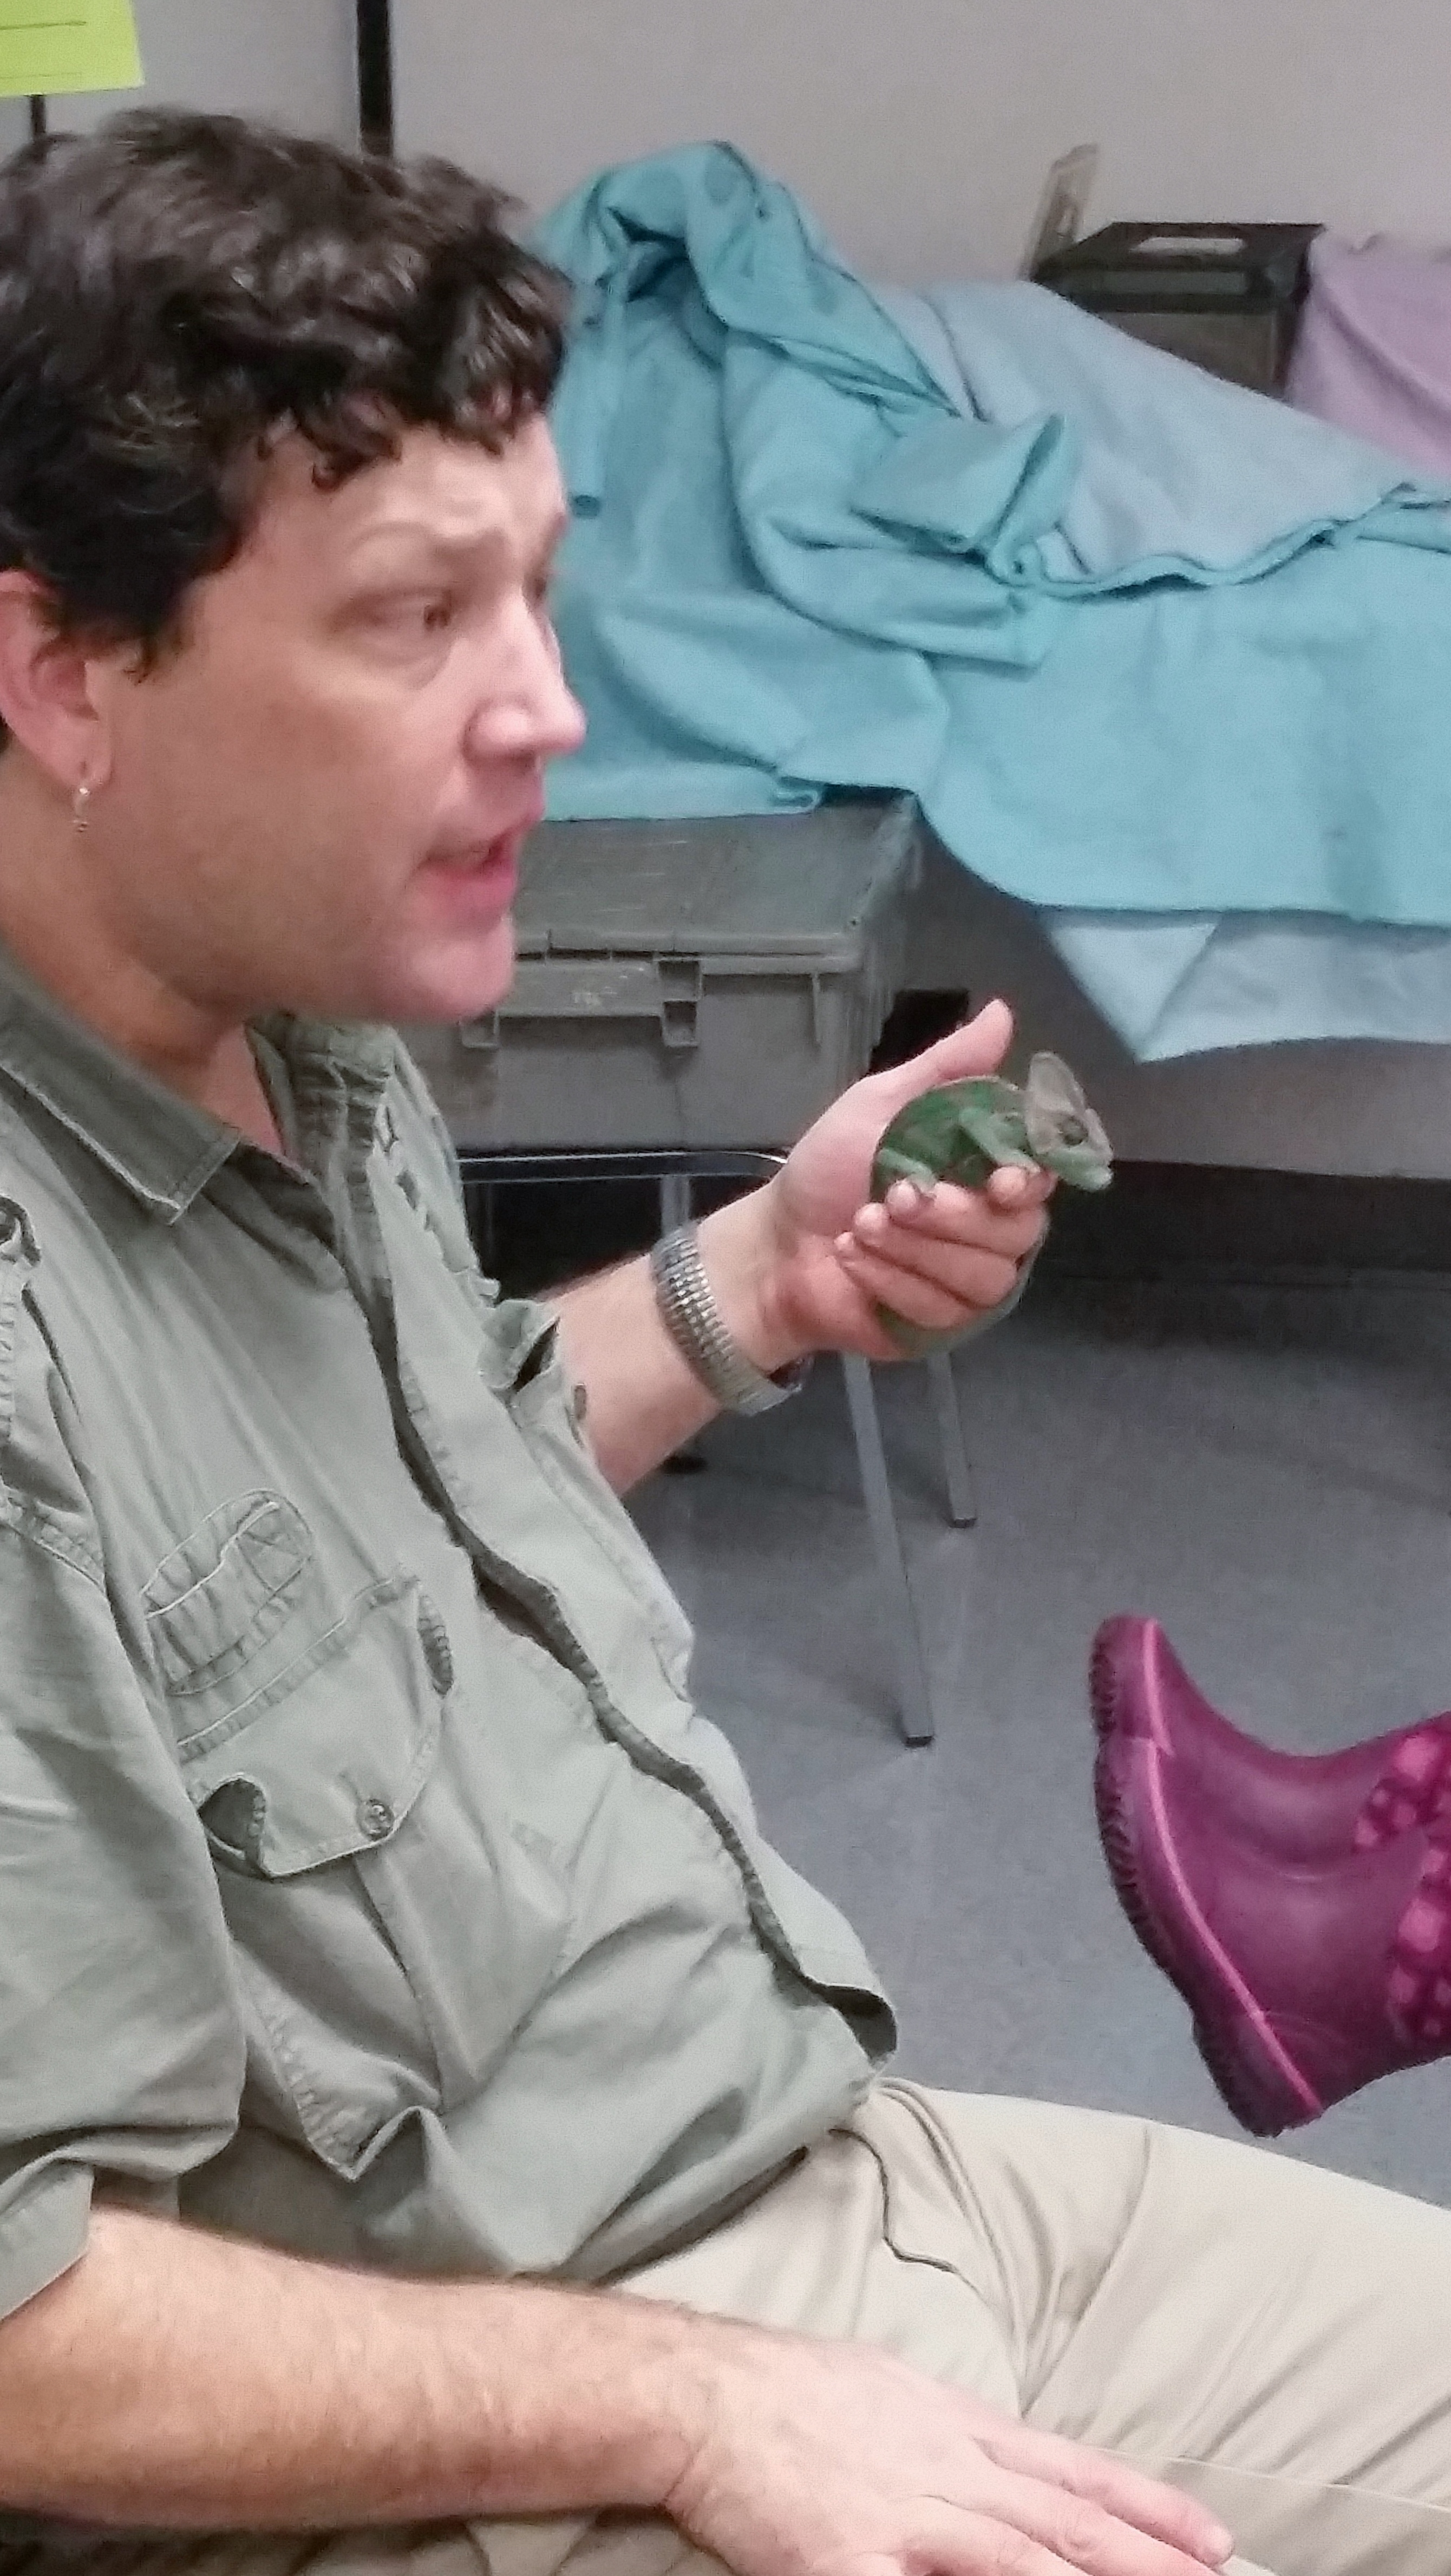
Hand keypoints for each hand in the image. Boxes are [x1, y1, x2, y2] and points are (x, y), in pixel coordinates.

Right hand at [665, 2326, 1233, 2575]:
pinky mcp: (850, 2567)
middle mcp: (946, 2471)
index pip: (1075, 2471)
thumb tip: (1009, 2462)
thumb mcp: (894, 2387)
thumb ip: (956, 2431)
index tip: (1213, 2538)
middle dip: (1147, 2562)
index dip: (1148, 2506)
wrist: (709, 2395)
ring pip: (1016, 2565)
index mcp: (957, 2426)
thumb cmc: (794, 2389)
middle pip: (1064, 2525)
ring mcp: (904, 2522)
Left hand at [758, 1000, 1052, 1362]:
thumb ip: (947, 1068)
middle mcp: (992, 1230)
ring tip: (861, 1225)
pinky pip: (944, 1312)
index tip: (999, 1181)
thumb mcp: (881, 1105)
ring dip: (915, 1250)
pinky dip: (891, 1280)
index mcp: (985, 1173)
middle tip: (893, 1196)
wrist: (776, 1243)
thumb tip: (1003, 1013)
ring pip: (984, 1277)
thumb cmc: (829, 1170)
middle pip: (1017, 1233)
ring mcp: (969, 1284)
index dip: (1028, 1181)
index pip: (1040, 1179)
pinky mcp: (942, 1326)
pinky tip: (852, 1258)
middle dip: (952, 1215)